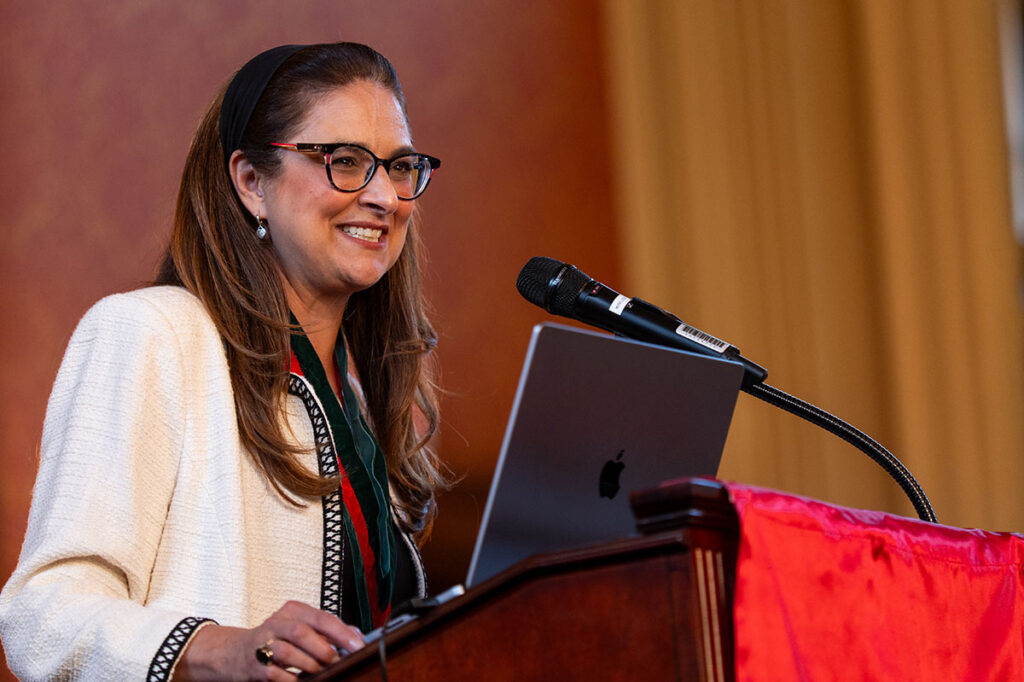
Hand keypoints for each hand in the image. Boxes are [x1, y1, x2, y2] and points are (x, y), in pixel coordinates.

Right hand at [174, 600, 364, 680]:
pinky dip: (292, 679)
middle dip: (324, 650)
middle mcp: (277, 623)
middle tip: (336, 662)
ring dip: (309, 665)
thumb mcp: (302, 628)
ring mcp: (263, 643)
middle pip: (303, 633)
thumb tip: (356, 636)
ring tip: (319, 671)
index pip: (321, 618)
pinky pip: (277, 674)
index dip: (342, 633)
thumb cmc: (277, 640)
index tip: (358, 645)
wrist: (237, 653)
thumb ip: (328, 631)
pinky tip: (300, 680)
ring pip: (289, 652)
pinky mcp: (255, 664)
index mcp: (293, 611)